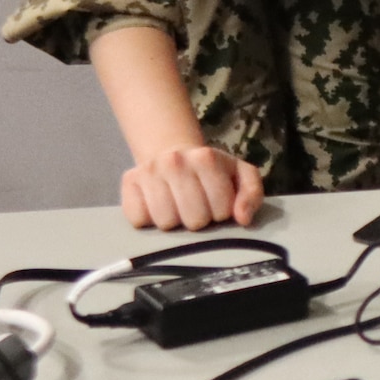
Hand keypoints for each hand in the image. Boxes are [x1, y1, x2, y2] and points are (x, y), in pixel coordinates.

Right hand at [120, 145, 264, 230]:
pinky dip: (149, 220)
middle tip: (198, 206)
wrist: (175, 156)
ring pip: (166, 223)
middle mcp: (174, 160)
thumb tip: (242, 218)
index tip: (218, 202)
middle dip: (200, 219)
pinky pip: (138, 220)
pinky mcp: (128, 183)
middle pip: (193, 219)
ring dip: (175, 222)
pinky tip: (158, 207)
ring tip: (179, 207)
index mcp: (205, 157)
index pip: (221, 209)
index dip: (222, 212)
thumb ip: (251, 194)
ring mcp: (148, 171)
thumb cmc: (211, 171)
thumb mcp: (240, 175)